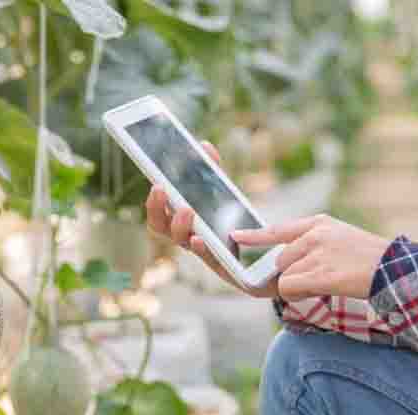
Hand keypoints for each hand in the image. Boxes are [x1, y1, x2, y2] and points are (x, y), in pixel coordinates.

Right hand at [144, 142, 278, 297]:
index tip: (155, 182)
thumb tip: (204, 146)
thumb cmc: (235, 223)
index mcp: (182, 219)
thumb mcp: (223, 192)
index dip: (153, 200)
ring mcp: (203, 251)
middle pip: (160, 227)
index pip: (158, 212)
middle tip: (161, 189)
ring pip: (181, 241)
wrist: (264, 255)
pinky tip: (200, 238)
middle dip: (157, 208)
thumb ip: (213, 171)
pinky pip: (207, 258)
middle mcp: (187, 236)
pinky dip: (201, 247)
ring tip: (186, 210)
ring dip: (179, 225)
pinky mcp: (221, 265)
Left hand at [233, 215, 390, 300]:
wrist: (396, 270)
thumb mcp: (339, 237)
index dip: (253, 235)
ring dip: (300, 287)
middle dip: (290, 275)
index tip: (234, 236)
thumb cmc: (368, 259)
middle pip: (279, 260)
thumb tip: (281, 259)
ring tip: (330, 280)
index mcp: (318, 223)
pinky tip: (324, 288)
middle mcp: (314, 234)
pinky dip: (300, 294)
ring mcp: (317, 252)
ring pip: (285, 276)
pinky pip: (291, 287)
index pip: (277, 229)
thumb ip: (310, 242)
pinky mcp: (320, 272)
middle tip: (319, 277)